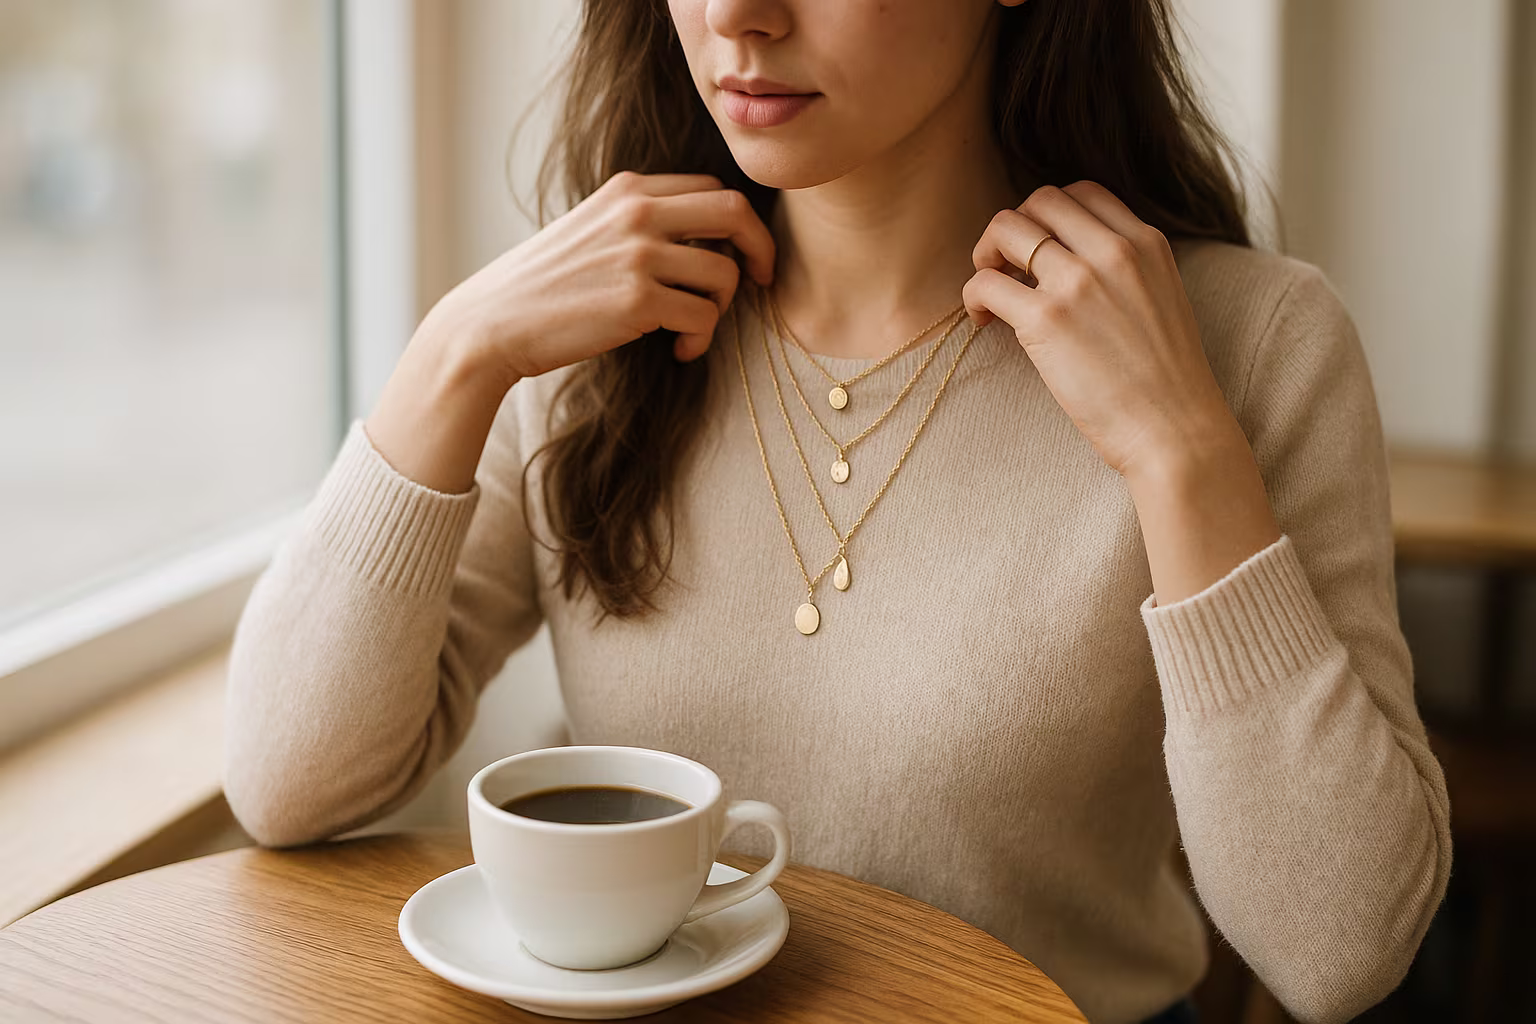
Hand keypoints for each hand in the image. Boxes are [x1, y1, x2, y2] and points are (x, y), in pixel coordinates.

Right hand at [420, 169, 776, 381]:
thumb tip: (705, 238)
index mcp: (628, 189)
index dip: (739, 223)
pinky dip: (701, 339)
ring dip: (721, 309)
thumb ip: (642, 221)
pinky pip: (703, 316)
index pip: (712, 188)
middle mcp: (637, 212)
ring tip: (692, 331)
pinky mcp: (637, 301)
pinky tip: (679, 351)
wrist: (493, 322)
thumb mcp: (593, 229)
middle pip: (734, 212)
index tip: (741, 255)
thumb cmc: (545, 286)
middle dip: (760, 249)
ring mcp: (638, 255)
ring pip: (724, 273)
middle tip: (760, 282)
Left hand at [963, 181, 1280, 602]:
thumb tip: (1066, 263)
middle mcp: (1113, 250)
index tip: (1039, 250)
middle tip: (1004, 267)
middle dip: (1013, 227)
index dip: (1049, 215)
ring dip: (985, 254)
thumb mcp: (1163, 299)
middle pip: (1038, 199)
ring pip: (1005, 228)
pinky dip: (973, 297)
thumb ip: (1126, 270)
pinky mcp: (1047, 319)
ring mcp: (1078, 281)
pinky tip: (983, 322)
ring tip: (989, 292)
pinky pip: (985, 282)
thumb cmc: (1166, 381)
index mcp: (1146, 242)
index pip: (1082, 191)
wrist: (1176, 431)